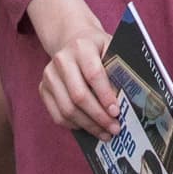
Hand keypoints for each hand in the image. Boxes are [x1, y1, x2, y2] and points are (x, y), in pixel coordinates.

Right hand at [26, 0, 117, 137]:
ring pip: (67, 109)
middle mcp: (62, 59)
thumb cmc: (98, 48)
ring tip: (105, 133)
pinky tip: (89, 128)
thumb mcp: (111, 48)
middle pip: (79, 95)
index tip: (116, 112)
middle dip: (98, 117)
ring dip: (88, 126)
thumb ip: (118, 69)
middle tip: (114, 129)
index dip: (105, 96)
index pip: (93, 74)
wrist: (72, 39)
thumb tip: (130, 98)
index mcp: (82, 46)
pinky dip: (75, 126)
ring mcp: (49, 74)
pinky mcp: (43, 88)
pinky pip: (58, 115)